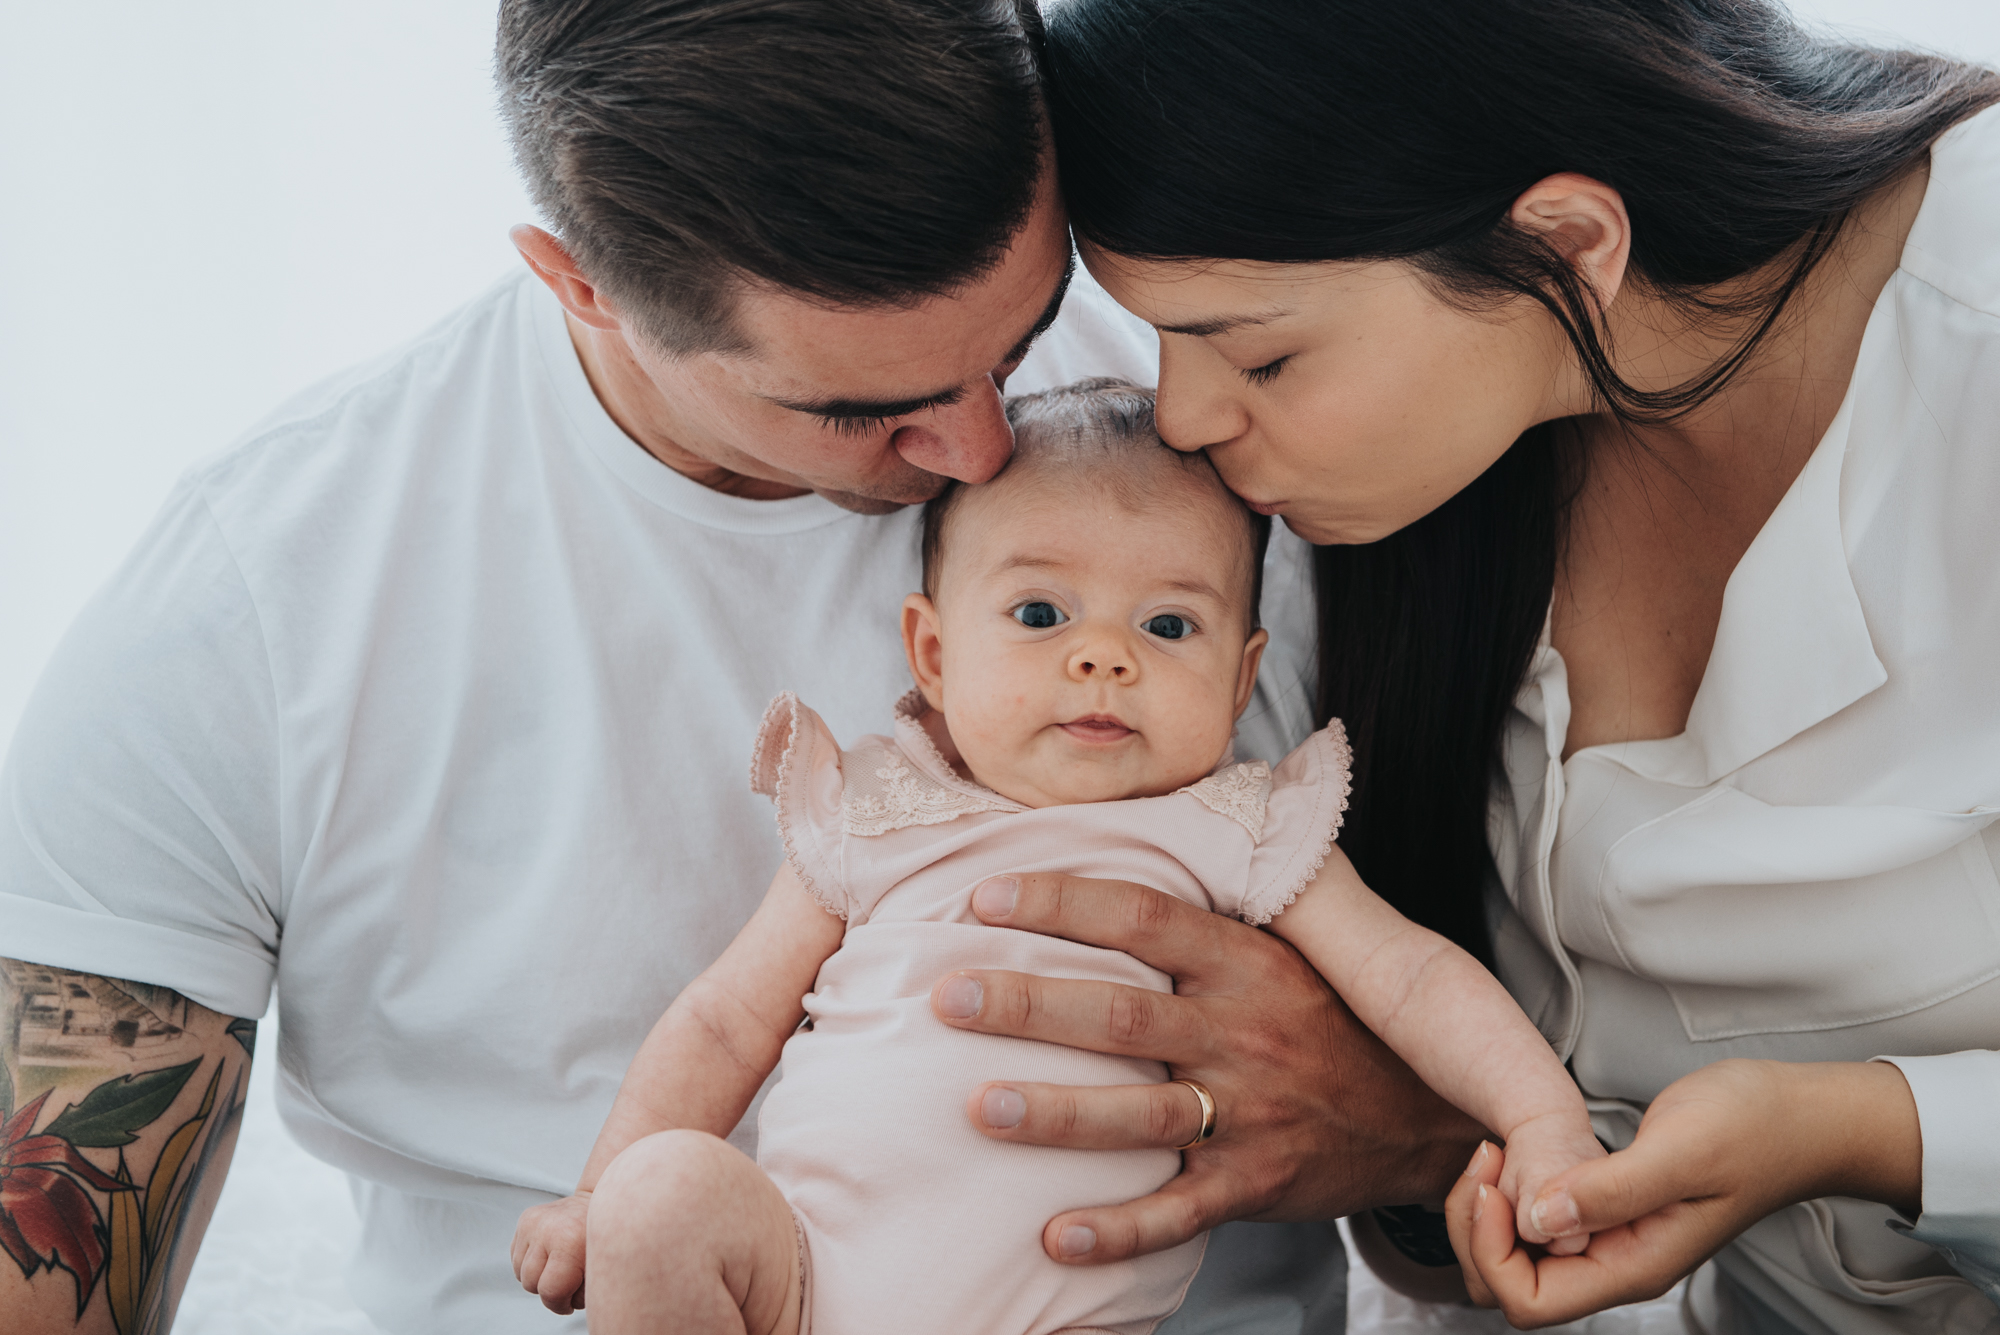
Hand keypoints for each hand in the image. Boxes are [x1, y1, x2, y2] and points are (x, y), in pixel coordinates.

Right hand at [512, 1191, 591, 1314]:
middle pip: (531, 1284)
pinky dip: (531, 1262)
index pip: (550, 1292)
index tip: (571, 1302)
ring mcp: (534, 1221)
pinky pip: (517, 1257)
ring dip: (537, 1276)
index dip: (560, 1304)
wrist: (603, 1202)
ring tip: (560, 1266)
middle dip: (548, 1290)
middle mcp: (547, 1229)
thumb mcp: (602, 1271)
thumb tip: (564, 1303)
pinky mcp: (526, 1218)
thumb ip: (583, 1293)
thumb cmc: (604, 1243)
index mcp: (569, 1242)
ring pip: (520, 1272)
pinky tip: (550, 1254)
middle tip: (568, 1282)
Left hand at [930, 873, 1483, 1265]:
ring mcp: (1251, 1113)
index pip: (1144, 918)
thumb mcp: (1286, 949)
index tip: (985, 896)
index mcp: (1247, 962)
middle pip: (1124, 1016)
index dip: (1064, 903)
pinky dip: (1120, 1229)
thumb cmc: (1329, 1020)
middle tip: (949, 998)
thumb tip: (1128, 832)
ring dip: (1058, 1115)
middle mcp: (1245, 1032)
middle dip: (1031, 1006)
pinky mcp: (1256, 1184)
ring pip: (1142, 1115)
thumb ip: (1208, 913)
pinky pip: (1180, 1212)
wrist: (1426, 1113)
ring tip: (980, 1108)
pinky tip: (1056, 1234)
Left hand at [1443, 1059, 1921, 1327]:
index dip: (1493, 1250)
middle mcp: (1617, 1263)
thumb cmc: (1757, 1129)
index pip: (1531, 1302)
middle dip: (1476, 1228)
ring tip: (1496, 1151)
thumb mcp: (1682, 1149)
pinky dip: (1510, 1193)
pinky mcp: (1606, 1208)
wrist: (1799, 1115)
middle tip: (1485, 1157)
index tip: (1495, 1183)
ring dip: (1488, 1210)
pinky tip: (1514, 1151)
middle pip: (1511, 1285)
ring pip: (1516, 1257)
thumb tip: (1538, 1220)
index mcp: (1634, 1267)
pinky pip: (1536, 1223)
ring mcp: (1611, 1238)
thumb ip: (1611, 1189)